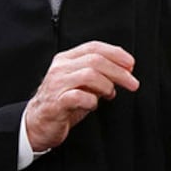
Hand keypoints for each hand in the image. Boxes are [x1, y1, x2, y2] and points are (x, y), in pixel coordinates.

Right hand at [24, 41, 138, 151]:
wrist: (38, 123)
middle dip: (119, 72)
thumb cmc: (62, 103)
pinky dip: (92, 101)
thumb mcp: (82, 84)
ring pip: (89, 75)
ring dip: (106, 85)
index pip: (94, 47)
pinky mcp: (56, 103)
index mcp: (66, 60)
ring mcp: (57, 84)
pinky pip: (79, 96)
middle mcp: (60, 68)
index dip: (116, 53)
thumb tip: (125, 72)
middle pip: (95, 61)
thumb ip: (99, 76)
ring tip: (110, 95)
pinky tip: (93, 105)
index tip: (131, 64)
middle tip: (132, 83)